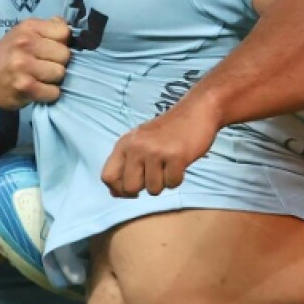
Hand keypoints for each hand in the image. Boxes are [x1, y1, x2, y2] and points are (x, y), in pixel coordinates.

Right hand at [0, 17, 71, 107]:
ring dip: (54, 79)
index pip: (64, 32)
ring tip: (41, 77)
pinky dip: (50, 93)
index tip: (52, 48)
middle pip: (65, 54)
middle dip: (59, 62)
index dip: (62, 42)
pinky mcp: (25, 87)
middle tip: (46, 65)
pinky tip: (40, 89)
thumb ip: (47, 27)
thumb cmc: (10, 53)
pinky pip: (54, 92)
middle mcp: (25, 44)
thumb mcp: (24, 32)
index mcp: (28, 27)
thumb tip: (69, 27)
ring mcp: (24, 66)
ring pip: (60, 73)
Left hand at [101, 98, 221, 196]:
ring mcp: (156, 151)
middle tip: (155, 174)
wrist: (196, 110)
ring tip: (168, 165)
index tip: (133, 187)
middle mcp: (137, 147)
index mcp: (124, 143)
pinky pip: (172, 184)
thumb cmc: (167, 131)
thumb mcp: (139, 141)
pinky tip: (179, 164)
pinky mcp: (176, 157)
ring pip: (153, 189)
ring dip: (163, 182)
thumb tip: (115, 193)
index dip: (119, 189)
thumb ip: (126, 162)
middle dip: (144, 187)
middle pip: (129, 188)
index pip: (107, 176)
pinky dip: (177, 178)